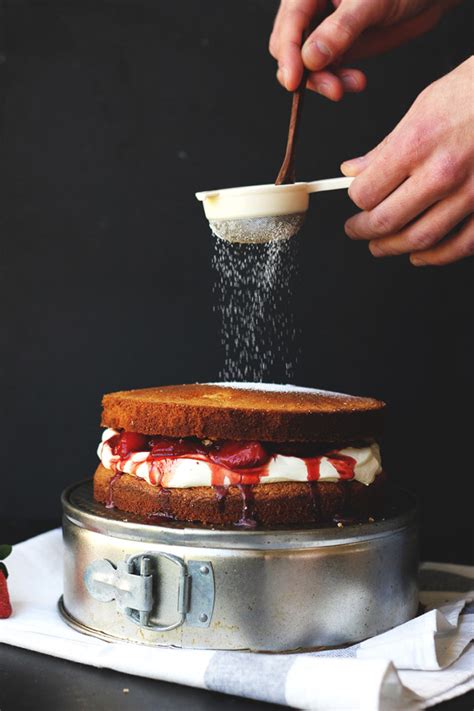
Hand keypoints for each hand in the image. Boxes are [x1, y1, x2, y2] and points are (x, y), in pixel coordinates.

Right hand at [269, 0, 458, 99]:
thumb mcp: (372, 3)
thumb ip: (341, 29)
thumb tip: (310, 59)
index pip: (289, 24)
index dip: (289, 53)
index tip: (294, 81)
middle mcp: (311, 8)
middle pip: (289, 48)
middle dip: (307, 72)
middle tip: (333, 89)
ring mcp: (322, 30)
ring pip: (305, 64)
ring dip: (323, 81)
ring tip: (350, 86)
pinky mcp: (336, 47)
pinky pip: (324, 71)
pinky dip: (337, 81)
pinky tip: (356, 82)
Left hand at [341, 57, 473, 265]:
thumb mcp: (424, 105)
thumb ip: (387, 146)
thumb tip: (354, 171)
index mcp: (418, 143)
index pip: (367, 192)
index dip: (355, 200)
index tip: (355, 201)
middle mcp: (443, 172)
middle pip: (386, 221)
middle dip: (363, 230)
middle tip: (355, 230)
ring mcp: (471, 193)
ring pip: (420, 239)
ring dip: (393, 248)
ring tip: (380, 246)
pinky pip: (461, 245)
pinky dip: (437, 257)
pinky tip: (421, 255)